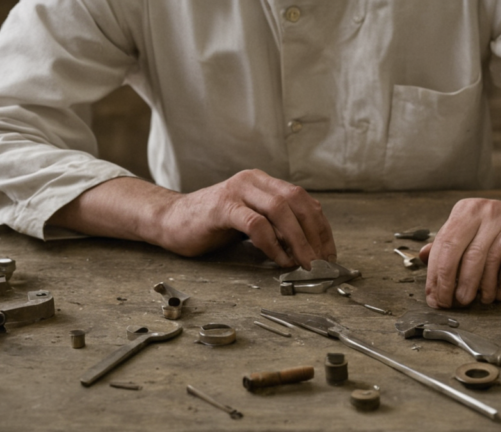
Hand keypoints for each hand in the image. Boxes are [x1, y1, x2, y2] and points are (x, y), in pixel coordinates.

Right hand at [157, 170, 335, 267]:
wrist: (172, 221)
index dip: (321, 227)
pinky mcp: (222, 207)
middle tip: (321, 261)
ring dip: (298, 240)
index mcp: (264, 182)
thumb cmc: (213, 225)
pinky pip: (256, 224)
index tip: (328, 252)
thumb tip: (309, 248)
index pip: (304, 200)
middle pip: (297, 202)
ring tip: (306, 263)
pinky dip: (272, 244)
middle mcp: (253, 180)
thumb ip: (277, 227)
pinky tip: (279, 260)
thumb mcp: (252, 222)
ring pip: (280, 211)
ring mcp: (237, 191)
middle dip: (314, 234)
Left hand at [419, 186, 500, 307]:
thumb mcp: (472, 231)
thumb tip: (423, 258)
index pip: (444, 245)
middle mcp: (485, 211)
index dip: (436, 275)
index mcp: (465, 210)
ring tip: (478, 300)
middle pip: (462, 253)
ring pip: (487, 260)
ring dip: (480, 287)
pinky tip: (498, 295)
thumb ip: (448, 243)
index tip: (434, 296)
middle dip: (453, 283)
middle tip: (453, 303)